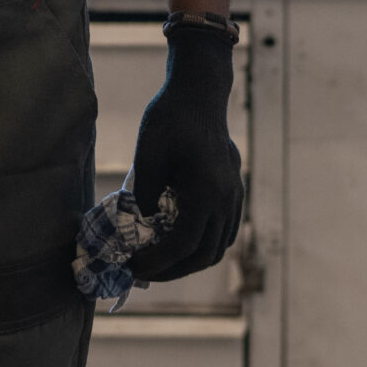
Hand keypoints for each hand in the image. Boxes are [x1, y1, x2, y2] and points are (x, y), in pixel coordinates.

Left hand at [126, 24, 243, 281]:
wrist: (199, 93)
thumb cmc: (169, 118)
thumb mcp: (146, 154)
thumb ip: (144, 193)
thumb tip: (143, 223)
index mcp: (207, 192)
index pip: (183, 244)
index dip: (157, 262)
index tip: (132, 267)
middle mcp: (227, 200)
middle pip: (204, 254)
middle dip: (172, 270)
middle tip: (141, 273)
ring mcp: (235, 196)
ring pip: (218, 246)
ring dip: (189, 261)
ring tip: (158, 264)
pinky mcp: (234, 191)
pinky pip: (223, 231)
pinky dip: (203, 245)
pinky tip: (178, 245)